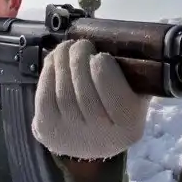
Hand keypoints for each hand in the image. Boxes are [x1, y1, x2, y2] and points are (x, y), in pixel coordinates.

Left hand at [32, 40, 149, 159]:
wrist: (95, 138)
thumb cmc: (119, 105)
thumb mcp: (137, 91)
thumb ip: (134, 72)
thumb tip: (117, 43)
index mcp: (129, 126)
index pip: (115, 98)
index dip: (104, 73)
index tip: (100, 55)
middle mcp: (101, 138)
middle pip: (84, 94)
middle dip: (79, 61)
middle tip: (80, 44)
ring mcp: (71, 136)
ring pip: (63, 93)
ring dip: (61, 63)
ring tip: (66, 48)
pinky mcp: (48, 131)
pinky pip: (44, 98)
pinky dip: (47, 75)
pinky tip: (53, 61)